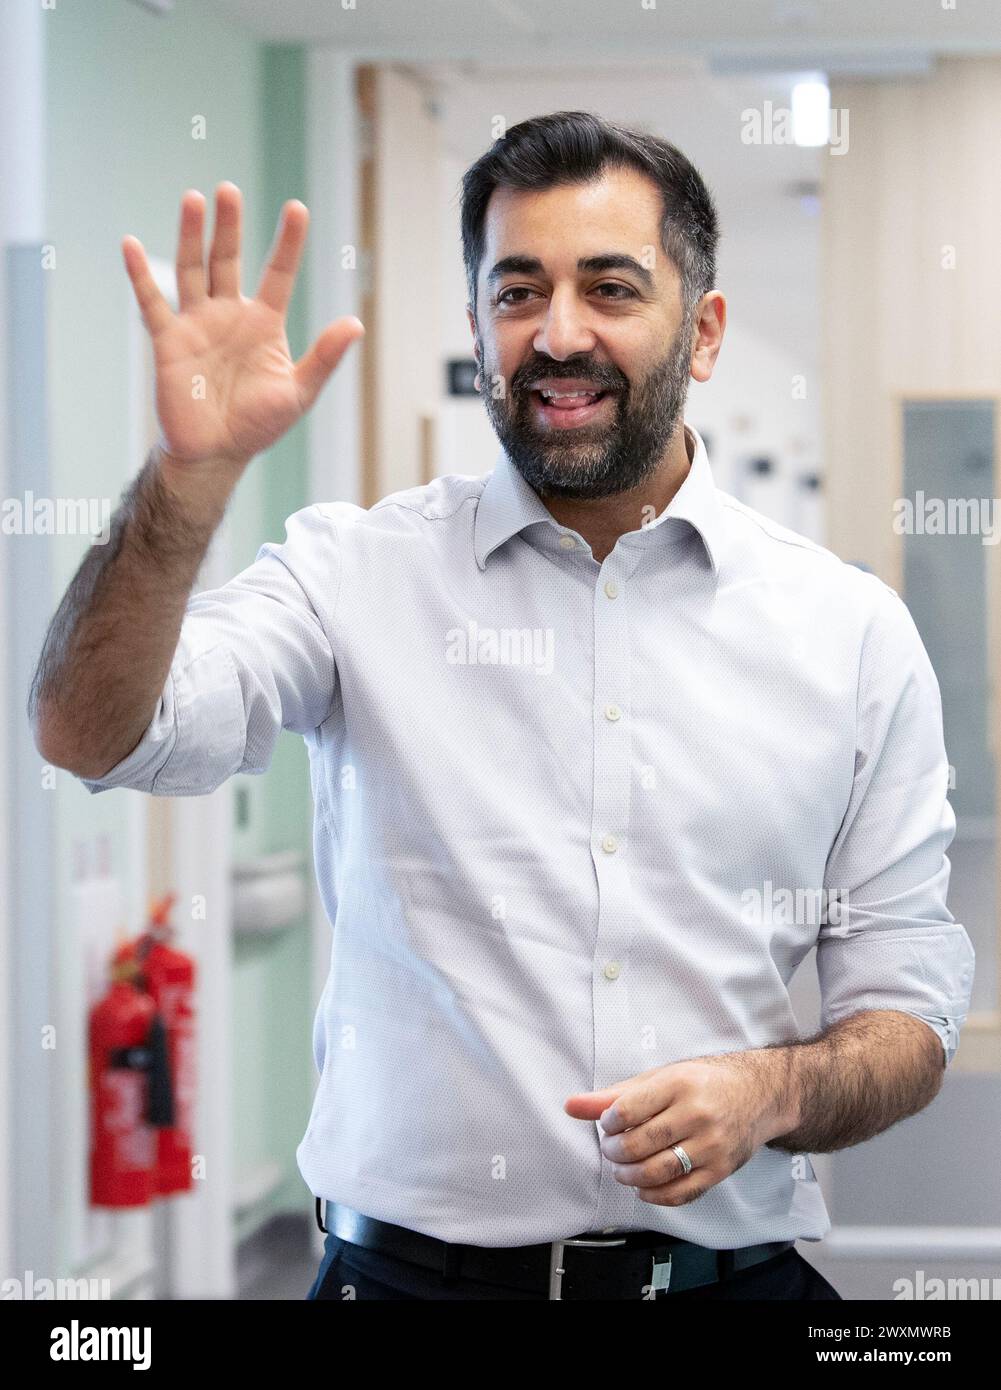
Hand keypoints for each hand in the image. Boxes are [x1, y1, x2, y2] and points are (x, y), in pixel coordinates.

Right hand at [121, 182, 363, 467]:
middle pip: (227, 259)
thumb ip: (324, 358)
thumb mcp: (298, 392)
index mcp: (263, 324)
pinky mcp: (168, 341)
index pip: (278, 273)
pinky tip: (131, 245)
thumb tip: (356, 324)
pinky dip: (141, 275)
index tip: (296, 208)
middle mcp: (229, 315)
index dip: (288, 242)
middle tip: (228, 189)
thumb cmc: (258, 426)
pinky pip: (152, 303)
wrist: (216, 455)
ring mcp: (197, 324)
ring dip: (191, 235)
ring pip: (192, 269)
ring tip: (193, 200)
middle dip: (229, 226)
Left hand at [564, 1051, 794, 1206]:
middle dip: (615, 1153)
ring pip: (658, 1172)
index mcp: (678, 1084)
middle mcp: (697, 1114)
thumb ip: (614, 1095)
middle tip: (611, 1149)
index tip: (607, 1125)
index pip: (628, 1110)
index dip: (608, 1123)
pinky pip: (681, 1193)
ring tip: (623, 1168)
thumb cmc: (703, 1082)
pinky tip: (644, 1187)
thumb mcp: (659, 1078)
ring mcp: (712, 1145)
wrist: (758, 1094)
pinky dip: (654, 1196)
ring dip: (629, 1176)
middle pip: (640, 1144)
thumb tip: (571, 1106)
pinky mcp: (721, 1170)